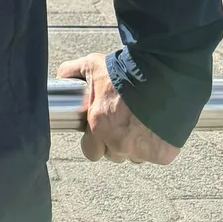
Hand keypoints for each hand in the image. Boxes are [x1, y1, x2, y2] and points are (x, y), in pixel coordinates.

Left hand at [57, 54, 179, 164]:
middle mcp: (119, 144)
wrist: (160, 74)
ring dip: (134, 144)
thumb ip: (71, 73)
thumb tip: (61, 78)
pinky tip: (154, 125)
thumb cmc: (125, 72)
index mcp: (99, 127)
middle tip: (121, 122)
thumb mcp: (91, 65)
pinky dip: (155, 144)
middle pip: (112, 154)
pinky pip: (155, 155)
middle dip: (114, 142)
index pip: (90, 151)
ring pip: (134, 156)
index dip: (93, 142)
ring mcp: (142, 151)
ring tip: (139, 121)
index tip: (99, 130)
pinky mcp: (162, 154)